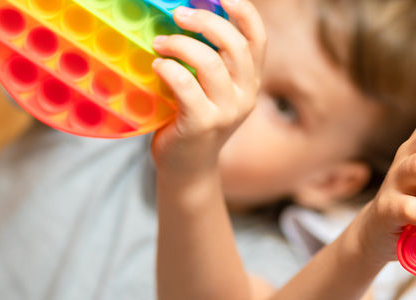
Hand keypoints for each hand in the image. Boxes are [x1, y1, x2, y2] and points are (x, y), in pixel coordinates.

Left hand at [149, 0, 265, 172]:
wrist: (187, 169)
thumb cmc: (191, 120)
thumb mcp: (210, 89)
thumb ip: (210, 59)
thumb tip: (184, 15)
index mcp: (250, 81)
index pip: (258, 39)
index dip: (244, 12)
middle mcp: (246, 95)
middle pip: (234, 45)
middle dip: (204, 21)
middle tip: (177, 15)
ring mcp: (227, 112)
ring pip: (210, 62)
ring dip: (180, 45)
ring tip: (160, 43)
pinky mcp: (202, 124)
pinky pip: (186, 85)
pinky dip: (168, 69)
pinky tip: (157, 66)